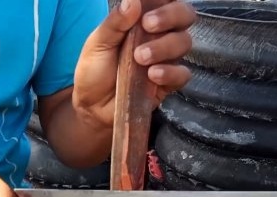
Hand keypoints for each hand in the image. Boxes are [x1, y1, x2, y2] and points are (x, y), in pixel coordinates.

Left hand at [73, 0, 196, 127]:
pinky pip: (183, 73)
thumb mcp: (98, 43)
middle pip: (185, 15)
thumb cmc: (94, 70)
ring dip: (164, 46)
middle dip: (171, 15)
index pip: (166, 0)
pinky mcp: (169, 82)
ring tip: (140, 57)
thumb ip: (115, 22)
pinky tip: (152, 75)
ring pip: (185, 42)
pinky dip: (170, 72)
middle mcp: (159, 35)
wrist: (91, 106)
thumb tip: (132, 0)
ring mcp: (166, 58)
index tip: (152, 3)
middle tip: (148, 25)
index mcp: (143, 19)